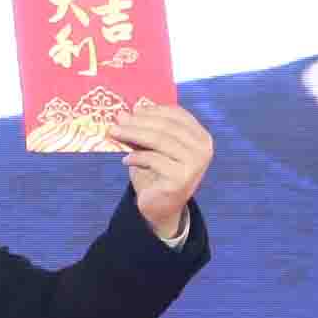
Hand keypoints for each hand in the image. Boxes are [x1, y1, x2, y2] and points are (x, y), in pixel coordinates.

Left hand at [107, 101, 213, 238]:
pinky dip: (136, 158)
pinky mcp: (181, 178)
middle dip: (138, 121)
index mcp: (200, 136)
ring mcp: (194, 164)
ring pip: (159, 140)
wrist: (162, 207)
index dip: (153, 110)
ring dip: (133, 134)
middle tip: (117, 120)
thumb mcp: (152, 148)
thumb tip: (123, 114)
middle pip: (166, 126)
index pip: (177, 114)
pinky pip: (153, 160)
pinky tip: (125, 160)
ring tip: (114, 133)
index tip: (132, 110)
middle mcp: (202, 149)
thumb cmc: (158, 173)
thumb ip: (144, 131)